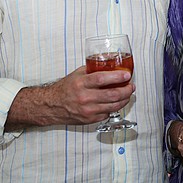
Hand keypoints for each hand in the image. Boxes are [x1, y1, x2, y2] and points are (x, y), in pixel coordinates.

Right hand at [6, 66, 134, 129]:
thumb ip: (93, 70)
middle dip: (126, 90)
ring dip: (124, 99)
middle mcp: (84, 98)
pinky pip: (108, 113)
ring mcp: (88, 110)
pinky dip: (114, 107)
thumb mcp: (77, 74)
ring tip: (128, 93)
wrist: (51, 106)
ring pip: (113, 106)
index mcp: (81, 84)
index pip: (102, 79)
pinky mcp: (90, 119)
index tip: (127, 75)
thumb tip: (110, 64)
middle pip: (112, 95)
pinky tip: (116, 102)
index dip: (117, 77)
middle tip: (131, 86)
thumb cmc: (65, 89)